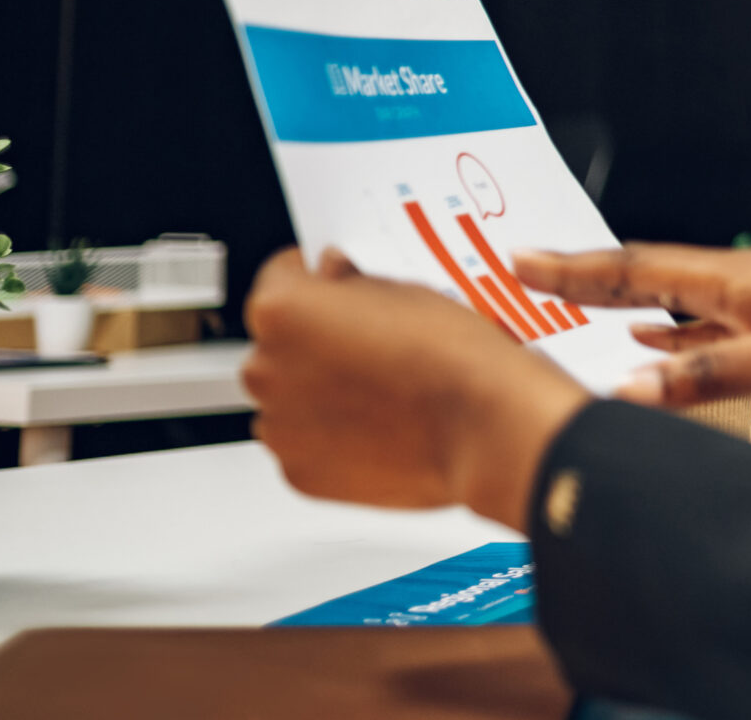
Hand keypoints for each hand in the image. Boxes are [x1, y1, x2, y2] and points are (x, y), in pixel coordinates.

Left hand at [243, 248, 588, 529]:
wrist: (483, 426)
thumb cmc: (450, 356)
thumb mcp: (402, 289)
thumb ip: (351, 283)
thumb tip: (335, 280)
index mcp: (283, 312)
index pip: (278, 277)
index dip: (312, 277)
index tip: (332, 285)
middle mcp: (267, 370)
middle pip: (277, 344)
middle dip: (311, 341)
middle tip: (365, 343)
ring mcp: (281, 427)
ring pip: (288, 398)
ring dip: (317, 392)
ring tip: (378, 390)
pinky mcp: (300, 473)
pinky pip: (305, 445)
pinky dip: (330, 437)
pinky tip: (378, 425)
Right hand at [515, 244, 750, 444]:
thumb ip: (704, 377)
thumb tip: (619, 388)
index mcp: (734, 279)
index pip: (633, 270)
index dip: (571, 269)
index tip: (514, 258)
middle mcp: (741, 281)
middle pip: (644, 277)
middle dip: (583, 278)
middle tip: (526, 272)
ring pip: (673, 302)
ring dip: (622, 305)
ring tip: (573, 306)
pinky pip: (706, 327)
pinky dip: (669, 334)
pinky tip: (654, 347)